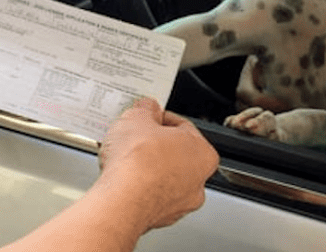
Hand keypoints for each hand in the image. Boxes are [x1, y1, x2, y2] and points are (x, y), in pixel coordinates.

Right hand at [97, 97, 218, 232]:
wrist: (121, 201)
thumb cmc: (138, 163)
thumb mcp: (138, 117)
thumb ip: (146, 109)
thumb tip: (147, 107)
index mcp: (204, 154)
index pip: (183, 128)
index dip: (161, 119)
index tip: (149, 117)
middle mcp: (198, 182)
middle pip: (175, 155)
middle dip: (155, 145)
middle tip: (136, 137)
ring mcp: (179, 204)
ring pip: (163, 178)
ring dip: (147, 168)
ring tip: (125, 159)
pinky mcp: (158, 218)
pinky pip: (149, 196)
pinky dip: (138, 188)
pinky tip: (123, 179)